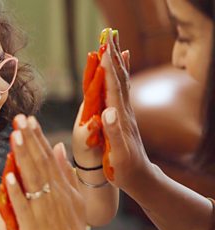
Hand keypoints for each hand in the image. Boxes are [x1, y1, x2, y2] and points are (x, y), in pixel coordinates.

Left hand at [5, 114, 102, 229]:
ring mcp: (42, 208)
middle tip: (19, 118)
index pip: (48, 156)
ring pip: (32, 178)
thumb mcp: (75, 198)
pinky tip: (9, 175)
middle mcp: (53, 194)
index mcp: (62, 187)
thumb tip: (59, 147)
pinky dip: (16, 190)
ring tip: (15, 136)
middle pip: (40, 162)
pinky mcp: (32, 224)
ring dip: (23, 156)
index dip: (38, 137)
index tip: (30, 119)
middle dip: (29, 139)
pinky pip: (23, 205)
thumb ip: (66, 172)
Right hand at [100, 30, 152, 188]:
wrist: (140, 177)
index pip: (113, 89)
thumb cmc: (126, 169)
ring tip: (113, 45)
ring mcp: (125, 113)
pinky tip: (120, 70)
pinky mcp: (123, 117)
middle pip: (119, 79)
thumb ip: (113, 132)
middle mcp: (124, 112)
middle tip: (107, 37)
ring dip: (117, 63)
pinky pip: (122, 91)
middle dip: (113, 58)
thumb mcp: (118, 155)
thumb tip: (107, 111)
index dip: (108, 69)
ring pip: (122, 82)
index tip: (102, 50)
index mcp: (120, 119)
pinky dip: (121, 76)